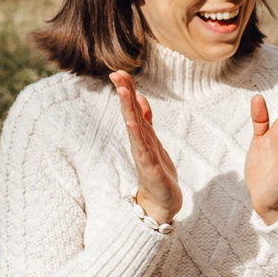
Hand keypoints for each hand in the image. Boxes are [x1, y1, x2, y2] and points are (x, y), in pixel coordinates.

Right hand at [109, 71, 180, 224]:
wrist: (161, 203)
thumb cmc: (157, 172)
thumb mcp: (153, 141)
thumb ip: (147, 121)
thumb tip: (141, 98)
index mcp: (141, 136)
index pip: (132, 109)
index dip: (127, 90)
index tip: (118, 72)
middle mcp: (139, 143)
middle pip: (130, 114)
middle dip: (124, 94)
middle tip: (116, 75)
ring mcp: (143, 155)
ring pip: (134, 128)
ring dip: (128, 110)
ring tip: (122, 92)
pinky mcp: (150, 168)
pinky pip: (142, 150)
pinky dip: (137, 137)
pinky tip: (132, 124)